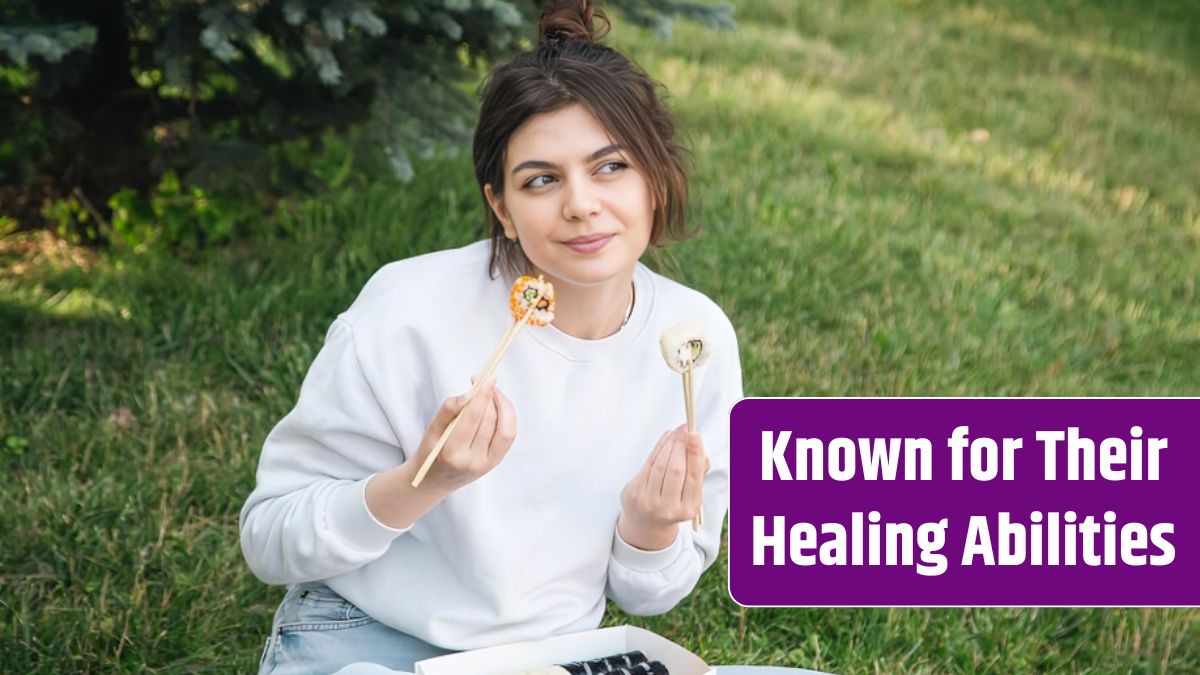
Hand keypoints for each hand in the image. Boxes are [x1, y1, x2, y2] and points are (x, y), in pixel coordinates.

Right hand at [408, 377, 516, 493]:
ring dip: (502, 406)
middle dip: (491, 397)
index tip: (487, 377)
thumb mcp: (431, 429)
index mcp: (452, 453)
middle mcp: (473, 461)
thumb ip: (449, 409)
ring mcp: (487, 464)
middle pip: (491, 422)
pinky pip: (508, 436)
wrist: (434, 481)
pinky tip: (498, 406)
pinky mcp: (495, 463)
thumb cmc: (431, 450)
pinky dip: (507, 418)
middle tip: (486, 380)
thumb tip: (471, 392)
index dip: (482, 396)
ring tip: (492, 392)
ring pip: (505, 429)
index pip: (472, 419)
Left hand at [617, 425, 709, 550]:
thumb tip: (697, 447)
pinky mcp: (634, 494)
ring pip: (659, 465)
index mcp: (688, 509)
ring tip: (676, 433)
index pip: (693, 478)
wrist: (646, 523)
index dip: (694, 455)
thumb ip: (697, 472)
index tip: (695, 436)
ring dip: (669, 444)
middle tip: (685, 429)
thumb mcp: (690, 494)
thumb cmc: (673, 502)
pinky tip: (665, 440)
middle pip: (675, 470)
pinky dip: (657, 449)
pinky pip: (647, 465)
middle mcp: (668, 509)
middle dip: (681, 446)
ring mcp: (649, 503)